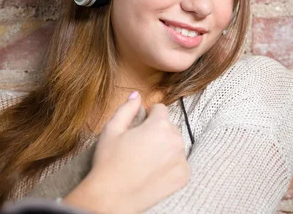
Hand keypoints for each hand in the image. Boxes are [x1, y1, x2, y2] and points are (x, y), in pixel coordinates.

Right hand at [64, 92, 189, 213]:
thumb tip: (137, 94)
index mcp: (160, 126)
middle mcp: (175, 140)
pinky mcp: (183, 176)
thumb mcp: (112, 129)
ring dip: (165, 147)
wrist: (111, 198)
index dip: (148, 115)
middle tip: (140, 146)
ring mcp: (182, 159)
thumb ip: (127, 108)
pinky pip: (180, 163)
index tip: (139, 126)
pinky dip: (171, 165)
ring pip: (175, 144)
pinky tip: (154, 171)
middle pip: (169, 126)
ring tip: (146, 159)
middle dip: (157, 131)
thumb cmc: (109, 162)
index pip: (161, 109)